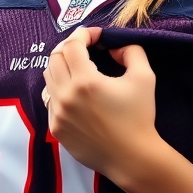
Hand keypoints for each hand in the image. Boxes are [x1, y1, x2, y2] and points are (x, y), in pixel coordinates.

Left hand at [42, 26, 163, 187]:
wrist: (132, 158)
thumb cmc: (139, 117)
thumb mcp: (144, 77)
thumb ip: (131, 51)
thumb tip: (114, 45)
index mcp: (85, 81)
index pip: (72, 45)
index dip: (83, 34)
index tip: (96, 35)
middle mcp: (65, 95)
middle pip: (54, 57)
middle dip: (70, 47)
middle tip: (85, 47)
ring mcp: (57, 113)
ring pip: (48, 78)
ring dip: (62, 67)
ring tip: (79, 68)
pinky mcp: (55, 128)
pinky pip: (50, 100)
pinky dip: (60, 90)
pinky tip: (77, 93)